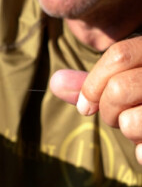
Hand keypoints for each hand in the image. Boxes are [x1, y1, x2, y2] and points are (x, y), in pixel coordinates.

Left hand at [50, 35, 141, 163]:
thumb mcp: (127, 84)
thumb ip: (93, 85)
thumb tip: (55, 82)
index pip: (119, 55)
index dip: (92, 83)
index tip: (85, 106)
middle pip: (119, 89)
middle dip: (107, 110)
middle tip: (118, 116)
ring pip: (130, 122)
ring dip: (128, 131)